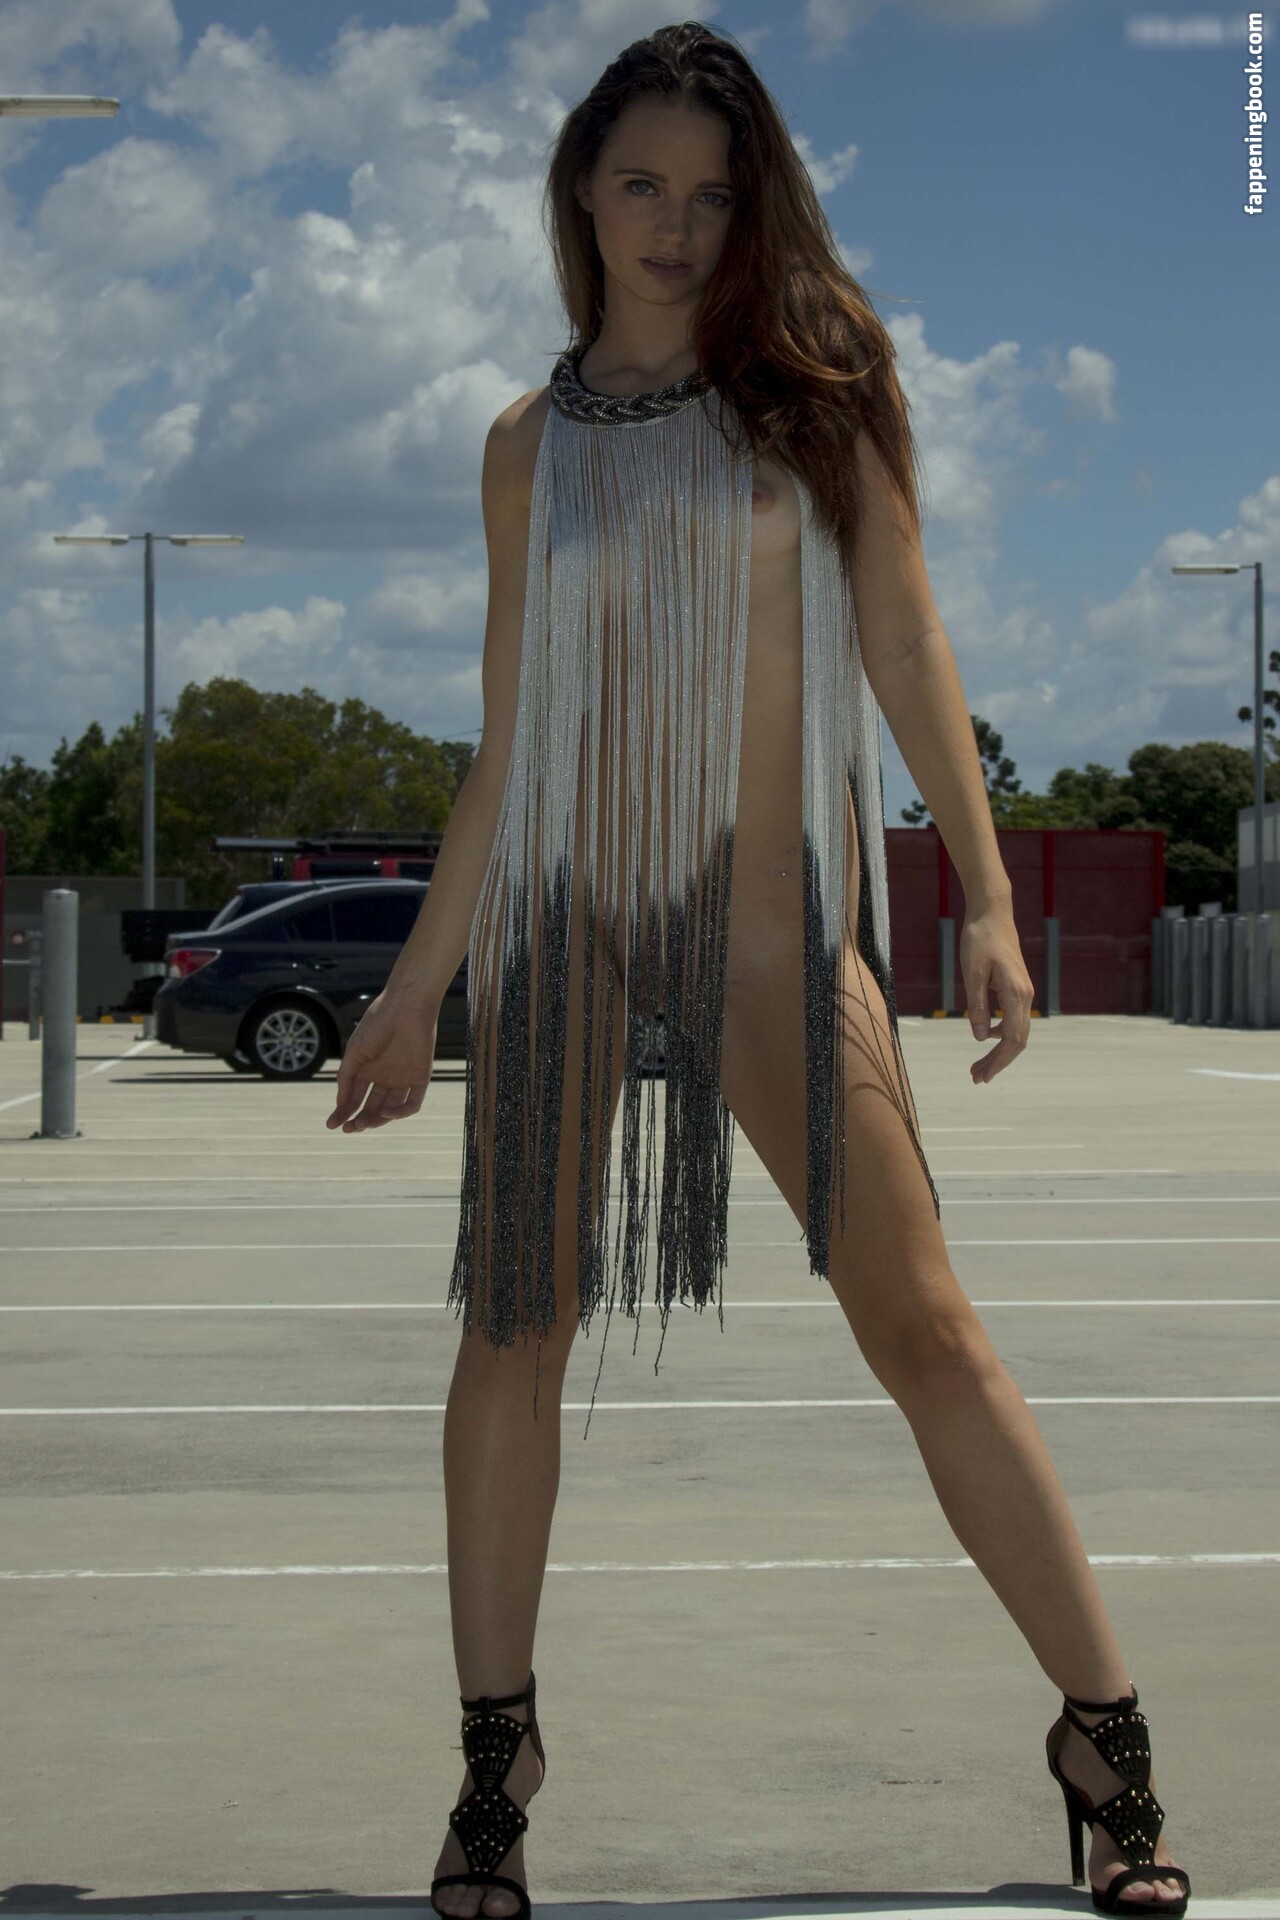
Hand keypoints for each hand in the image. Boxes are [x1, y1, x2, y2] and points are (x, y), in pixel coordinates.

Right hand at [325, 987, 438, 1131]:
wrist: (405, 1006)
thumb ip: (346, 1078)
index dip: (343, 1112)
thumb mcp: (355, 1052)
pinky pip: (412, 1103)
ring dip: (377, 1119)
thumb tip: (340, 1104)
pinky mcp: (421, 1078)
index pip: (355, 1098)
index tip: (331, 1125)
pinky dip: (399, 1112)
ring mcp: (403, 1079)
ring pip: (390, 1109)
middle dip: (359, 1119)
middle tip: (350, 1128)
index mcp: (368, 1070)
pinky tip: (385, 1111)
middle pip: (371, 1106)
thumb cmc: (377, 1024)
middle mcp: (385, 1077)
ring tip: (363, 1123)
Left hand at [960, 901, 1034, 1083]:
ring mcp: (1023, 992)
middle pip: (1016, 1040)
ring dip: (998, 1050)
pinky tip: (983, 1034)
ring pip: (1015, 1031)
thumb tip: (979, 1038)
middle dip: (997, 1062)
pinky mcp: (1016, 988)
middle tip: (976, 1079)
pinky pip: (1012, 1018)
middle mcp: (1025, 995)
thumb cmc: (979, 939)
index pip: (1011, 1038)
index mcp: (1016, 994)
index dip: (997, 1061)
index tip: (981, 1076)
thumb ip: (976, 1005)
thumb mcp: (971, 973)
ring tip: (977, 1065)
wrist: (992, 913)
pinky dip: (999, 1033)